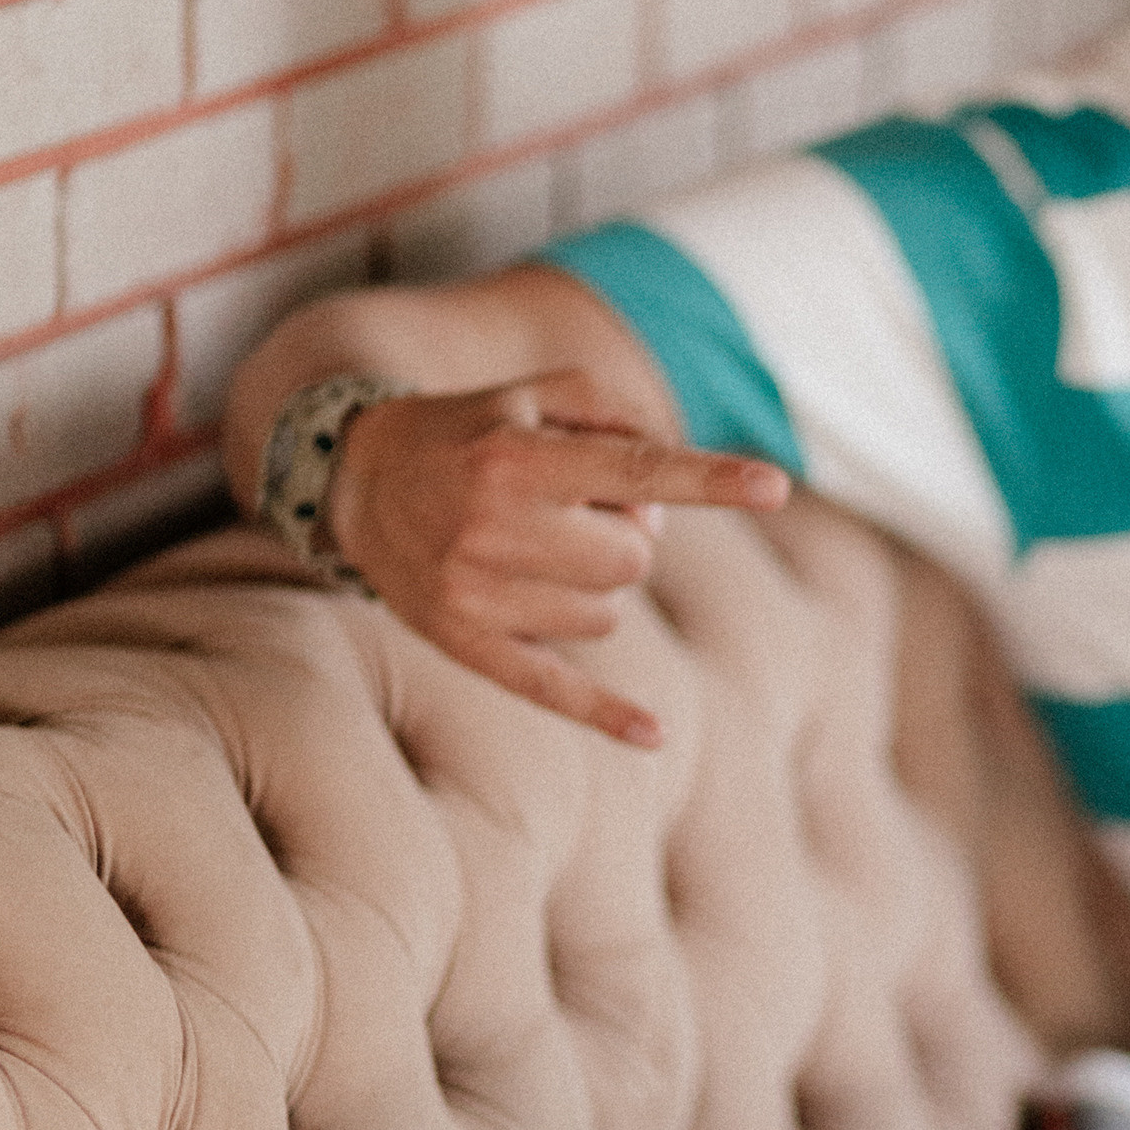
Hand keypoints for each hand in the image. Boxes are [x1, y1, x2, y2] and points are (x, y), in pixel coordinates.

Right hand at [329, 369, 788, 742]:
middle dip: (629, 534)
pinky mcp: (464, 642)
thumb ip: (613, 418)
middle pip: (632, 557)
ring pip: (605, 614)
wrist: (354, 478)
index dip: (708, 480)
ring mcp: (476, 594)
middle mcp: (494, 528)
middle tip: (587, 510)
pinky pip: (550, 688)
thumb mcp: (532, 394)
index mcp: (516, 460)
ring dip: (596, 585)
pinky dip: (606, 713)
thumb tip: (669, 484)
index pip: (634, 471)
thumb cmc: (467, 430)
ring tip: (545, 549)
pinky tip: (655, 735)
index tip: (775, 486)